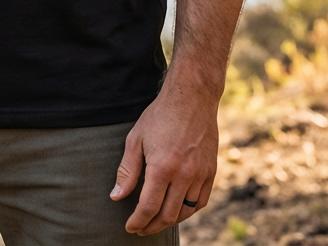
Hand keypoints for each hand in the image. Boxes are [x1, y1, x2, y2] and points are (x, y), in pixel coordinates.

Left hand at [110, 74, 218, 234]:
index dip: (138, 222)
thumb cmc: (160, 116)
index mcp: (162, 167)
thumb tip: (116, 197)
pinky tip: (178, 209)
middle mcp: (184, 174)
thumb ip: (127, 171)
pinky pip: (201, 201)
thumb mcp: (136, 139)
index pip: (149, 207)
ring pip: (186, 212)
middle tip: (141, 229)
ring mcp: (200, 174)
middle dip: (151, 226)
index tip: (130, 228)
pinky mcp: (211, 171)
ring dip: (170, 221)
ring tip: (156, 221)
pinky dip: (189, 211)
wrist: (191, 98)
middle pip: (168, 215)